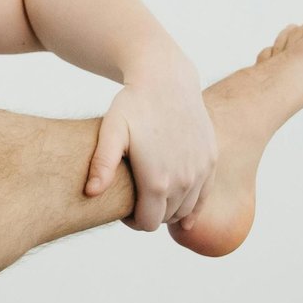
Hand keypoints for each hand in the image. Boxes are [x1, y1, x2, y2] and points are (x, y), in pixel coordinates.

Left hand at [85, 73, 216, 231]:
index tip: (122, 208)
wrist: (167, 80)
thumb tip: (91, 193)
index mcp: (157, 181)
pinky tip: (179, 205)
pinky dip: (192, 205)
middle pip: (166, 218)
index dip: (132, 221)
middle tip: (134, 200)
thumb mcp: (111, 131)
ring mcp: (201, 171)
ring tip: (151, 196)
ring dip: (169, 209)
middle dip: (149, 214)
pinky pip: (203, 196)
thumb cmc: (133, 104)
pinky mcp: (211, 160)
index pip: (147, 223)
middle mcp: (184, 180)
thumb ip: (101, 164)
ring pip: (185, 210)